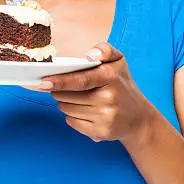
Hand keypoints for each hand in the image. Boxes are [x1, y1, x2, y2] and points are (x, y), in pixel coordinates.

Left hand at [40, 43, 154, 142]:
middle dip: (60, 91)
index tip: (44, 81)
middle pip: (67, 96)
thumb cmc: (122, 86)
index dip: (60, 81)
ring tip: (80, 99)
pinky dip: (73, 117)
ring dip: (66, 103)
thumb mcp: (118, 62)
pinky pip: (72, 122)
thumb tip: (90, 55)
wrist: (139, 119)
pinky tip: (86, 112)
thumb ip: (105, 50)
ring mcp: (105, 117)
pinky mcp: (100, 133)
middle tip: (66, 87)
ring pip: (66, 109)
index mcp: (111, 77)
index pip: (80, 80)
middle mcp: (109, 98)